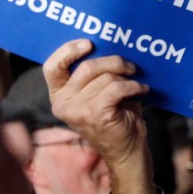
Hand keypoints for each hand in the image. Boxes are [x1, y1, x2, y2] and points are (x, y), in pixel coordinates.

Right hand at [42, 38, 155, 193]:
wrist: (127, 150)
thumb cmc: (115, 116)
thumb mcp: (98, 92)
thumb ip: (93, 74)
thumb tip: (108, 44)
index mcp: (59, 96)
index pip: (52, 67)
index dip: (68, 50)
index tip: (89, 43)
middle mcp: (62, 104)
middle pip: (86, 67)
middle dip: (112, 61)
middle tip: (130, 65)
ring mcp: (77, 110)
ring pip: (104, 77)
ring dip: (126, 76)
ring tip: (136, 80)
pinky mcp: (95, 115)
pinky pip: (116, 88)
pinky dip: (133, 86)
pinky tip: (141, 89)